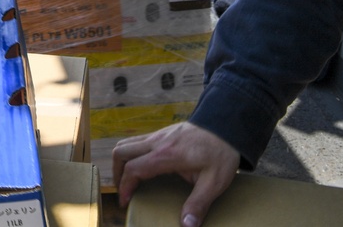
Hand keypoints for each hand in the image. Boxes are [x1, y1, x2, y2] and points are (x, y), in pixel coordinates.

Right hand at [112, 122, 239, 226]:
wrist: (225, 126)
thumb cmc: (220, 153)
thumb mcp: (214, 182)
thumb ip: (198, 204)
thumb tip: (187, 225)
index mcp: (166, 155)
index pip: (133, 168)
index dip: (124, 186)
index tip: (125, 202)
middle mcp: (156, 142)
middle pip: (121, 152)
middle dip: (117, 173)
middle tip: (124, 191)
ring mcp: (157, 135)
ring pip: (126, 143)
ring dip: (122, 162)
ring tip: (128, 179)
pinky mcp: (161, 133)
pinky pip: (136, 141)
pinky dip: (131, 154)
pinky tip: (143, 167)